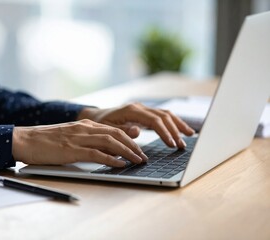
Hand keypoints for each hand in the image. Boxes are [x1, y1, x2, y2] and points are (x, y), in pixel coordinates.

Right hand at [12, 119, 147, 166]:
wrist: (26, 139)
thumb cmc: (48, 140)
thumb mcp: (71, 135)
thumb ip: (88, 138)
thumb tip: (105, 148)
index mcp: (86, 124)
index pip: (114, 130)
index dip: (129, 139)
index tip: (138, 148)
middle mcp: (85, 128)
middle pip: (116, 134)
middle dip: (133, 145)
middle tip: (143, 156)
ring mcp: (79, 138)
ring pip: (110, 142)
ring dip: (127, 152)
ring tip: (138, 160)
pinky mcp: (72, 150)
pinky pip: (96, 154)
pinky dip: (111, 159)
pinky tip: (120, 164)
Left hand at [78, 103, 194, 148]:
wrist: (97, 117)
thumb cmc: (102, 125)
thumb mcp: (108, 130)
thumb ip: (122, 131)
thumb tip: (138, 131)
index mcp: (131, 110)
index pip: (154, 120)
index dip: (164, 132)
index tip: (172, 144)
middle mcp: (139, 107)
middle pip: (163, 116)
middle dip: (175, 130)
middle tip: (182, 145)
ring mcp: (143, 109)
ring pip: (166, 114)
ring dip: (178, 125)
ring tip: (189, 136)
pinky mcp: (145, 113)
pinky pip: (163, 116)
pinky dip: (173, 122)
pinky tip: (181, 130)